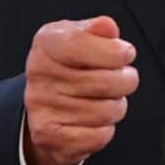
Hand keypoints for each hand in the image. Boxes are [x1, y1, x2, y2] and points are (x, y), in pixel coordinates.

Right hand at [23, 16, 139, 164]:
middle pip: (103, 82)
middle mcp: (38, 74)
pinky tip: (98, 120)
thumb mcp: (82, 36)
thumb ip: (98, 30)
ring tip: (109, 99)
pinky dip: (106, 129)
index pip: (79, 44)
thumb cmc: (72, 63)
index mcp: (46, 42)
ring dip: (117, 106)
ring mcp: (41, 107)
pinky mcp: (49, 136)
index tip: (126, 53)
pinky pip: (96, 137)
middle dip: (126, 81)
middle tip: (125, 78)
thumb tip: (106, 27)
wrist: (47, 101)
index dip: (113, 51)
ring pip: (104, 112)